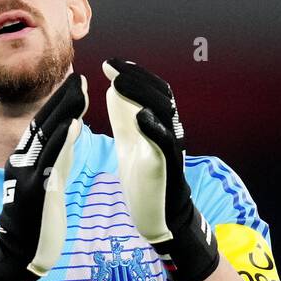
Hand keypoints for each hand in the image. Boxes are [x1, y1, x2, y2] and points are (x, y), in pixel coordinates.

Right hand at [0, 72, 88, 280]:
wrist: (18, 253)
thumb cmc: (36, 222)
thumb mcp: (47, 183)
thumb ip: (55, 159)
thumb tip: (67, 134)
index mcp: (23, 160)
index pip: (43, 125)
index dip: (60, 103)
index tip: (78, 83)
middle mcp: (20, 163)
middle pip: (43, 124)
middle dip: (63, 99)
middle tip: (82, 77)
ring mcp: (26, 176)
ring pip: (45, 137)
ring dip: (64, 112)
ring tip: (81, 91)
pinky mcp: (34, 191)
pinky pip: (49, 162)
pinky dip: (61, 142)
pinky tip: (73, 125)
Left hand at [103, 57, 219, 280]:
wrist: (158, 218)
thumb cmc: (145, 180)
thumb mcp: (130, 143)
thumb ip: (123, 117)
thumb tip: (111, 88)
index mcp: (159, 124)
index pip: (152, 89)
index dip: (133, 74)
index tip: (110, 62)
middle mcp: (169, 131)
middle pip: (161, 94)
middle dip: (136, 77)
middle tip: (113, 65)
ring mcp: (170, 149)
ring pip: (165, 113)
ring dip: (141, 96)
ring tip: (119, 83)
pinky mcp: (167, 169)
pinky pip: (165, 145)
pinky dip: (154, 129)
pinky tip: (140, 117)